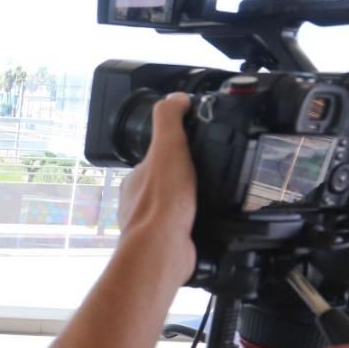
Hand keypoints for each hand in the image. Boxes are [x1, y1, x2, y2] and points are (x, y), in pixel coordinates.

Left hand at [116, 93, 196, 285]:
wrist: (163, 249)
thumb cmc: (163, 200)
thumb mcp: (168, 147)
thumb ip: (169, 120)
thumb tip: (176, 98)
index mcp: (136, 179)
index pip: (155, 159)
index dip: (175, 152)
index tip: (195, 149)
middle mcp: (139, 203)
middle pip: (166, 184)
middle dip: (185, 180)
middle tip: (210, 175)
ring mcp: (151, 226)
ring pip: (174, 209)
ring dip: (191, 204)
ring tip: (213, 198)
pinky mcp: (168, 245)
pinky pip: (184, 230)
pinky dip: (196, 225)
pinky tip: (209, 222)